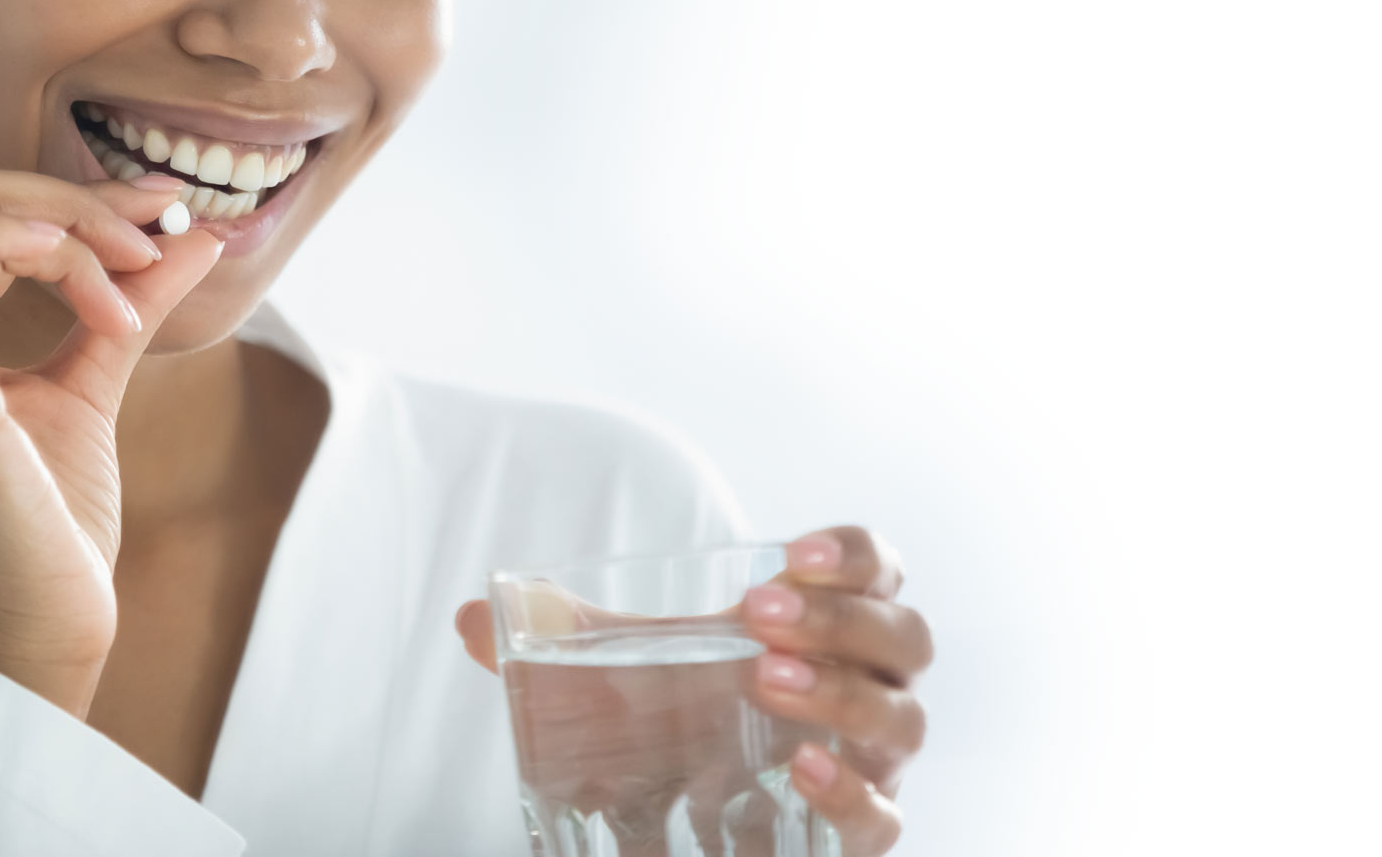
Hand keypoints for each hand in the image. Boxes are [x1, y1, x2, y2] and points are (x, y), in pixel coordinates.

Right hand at [0, 162, 222, 715]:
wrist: (42, 625)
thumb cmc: (54, 523)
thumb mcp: (96, 384)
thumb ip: (130, 306)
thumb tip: (193, 236)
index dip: (77, 192)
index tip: (166, 211)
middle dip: (76, 193)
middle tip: (161, 229)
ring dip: (72, 222)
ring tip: (141, 273)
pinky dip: (24, 247)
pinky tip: (97, 274)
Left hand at [455, 526, 932, 854]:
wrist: (684, 826)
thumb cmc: (671, 725)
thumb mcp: (619, 676)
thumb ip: (560, 640)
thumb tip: (474, 618)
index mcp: (830, 627)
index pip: (881, 571)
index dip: (855, 555)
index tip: (790, 552)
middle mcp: (870, 688)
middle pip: (906, 638)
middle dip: (843, 621)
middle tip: (761, 616)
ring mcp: (873, 762)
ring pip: (905, 722)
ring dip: (844, 696)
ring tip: (768, 681)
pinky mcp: (861, 832)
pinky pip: (886, 818)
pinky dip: (854, 794)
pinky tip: (806, 769)